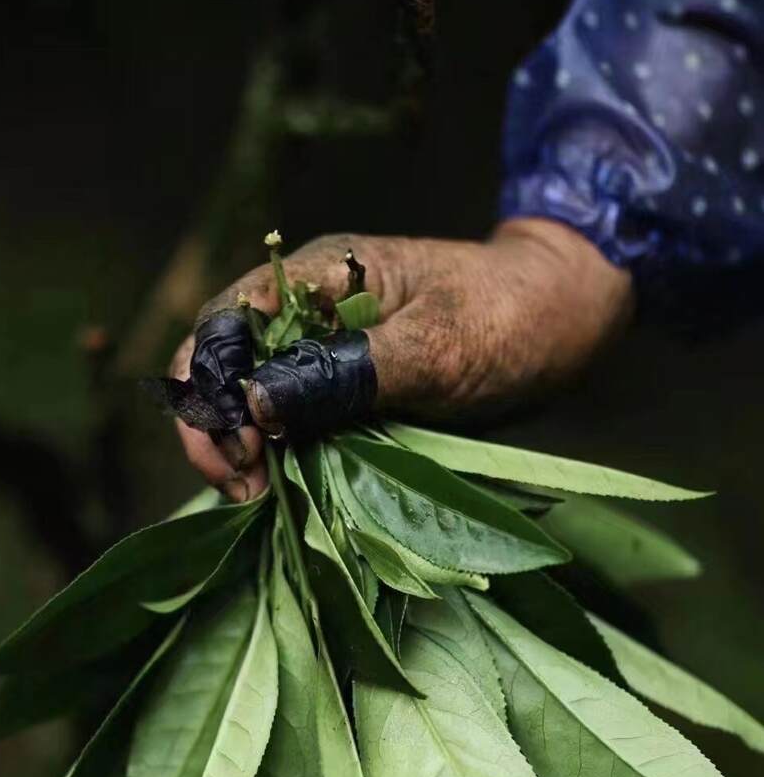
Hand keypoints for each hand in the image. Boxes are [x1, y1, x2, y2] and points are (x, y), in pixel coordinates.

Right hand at [171, 218, 633, 500]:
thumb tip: (257, 406)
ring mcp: (323, 355)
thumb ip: (345, 374)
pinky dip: (282, 460)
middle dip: (217, 430)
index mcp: (318, 277)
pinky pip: (293, 427)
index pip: (223, 323)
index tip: (243, 448)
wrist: (565, 319)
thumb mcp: (432, 349)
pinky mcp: (345, 393)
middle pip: (221, 368)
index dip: (211, 386)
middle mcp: (307, 314)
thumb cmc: (510, 317)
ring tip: (263, 499)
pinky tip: (288, 492)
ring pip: (251, 404)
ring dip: (245, 453)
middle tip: (247, 491)